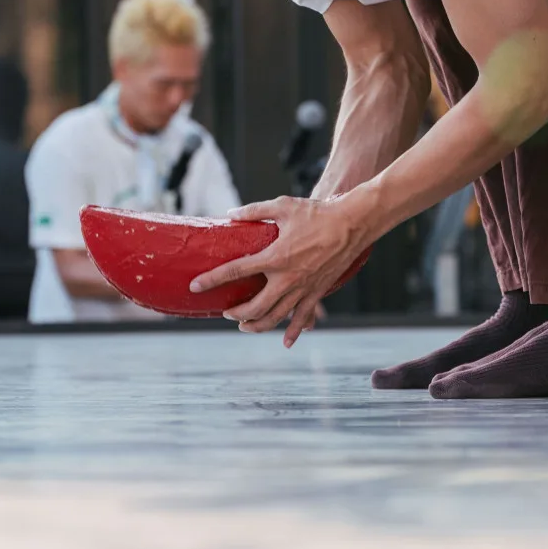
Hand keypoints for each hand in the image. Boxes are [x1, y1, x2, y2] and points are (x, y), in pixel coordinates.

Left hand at [190, 195, 374, 347]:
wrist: (352, 224)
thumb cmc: (316, 212)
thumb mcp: (282, 206)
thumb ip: (254, 211)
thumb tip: (230, 213)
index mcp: (275, 256)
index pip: (236, 271)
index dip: (212, 279)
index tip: (195, 286)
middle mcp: (287, 278)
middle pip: (254, 306)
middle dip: (235, 312)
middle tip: (225, 310)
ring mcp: (303, 288)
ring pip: (276, 317)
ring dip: (256, 325)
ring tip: (243, 326)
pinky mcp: (317, 292)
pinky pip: (303, 318)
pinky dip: (294, 332)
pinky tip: (285, 342)